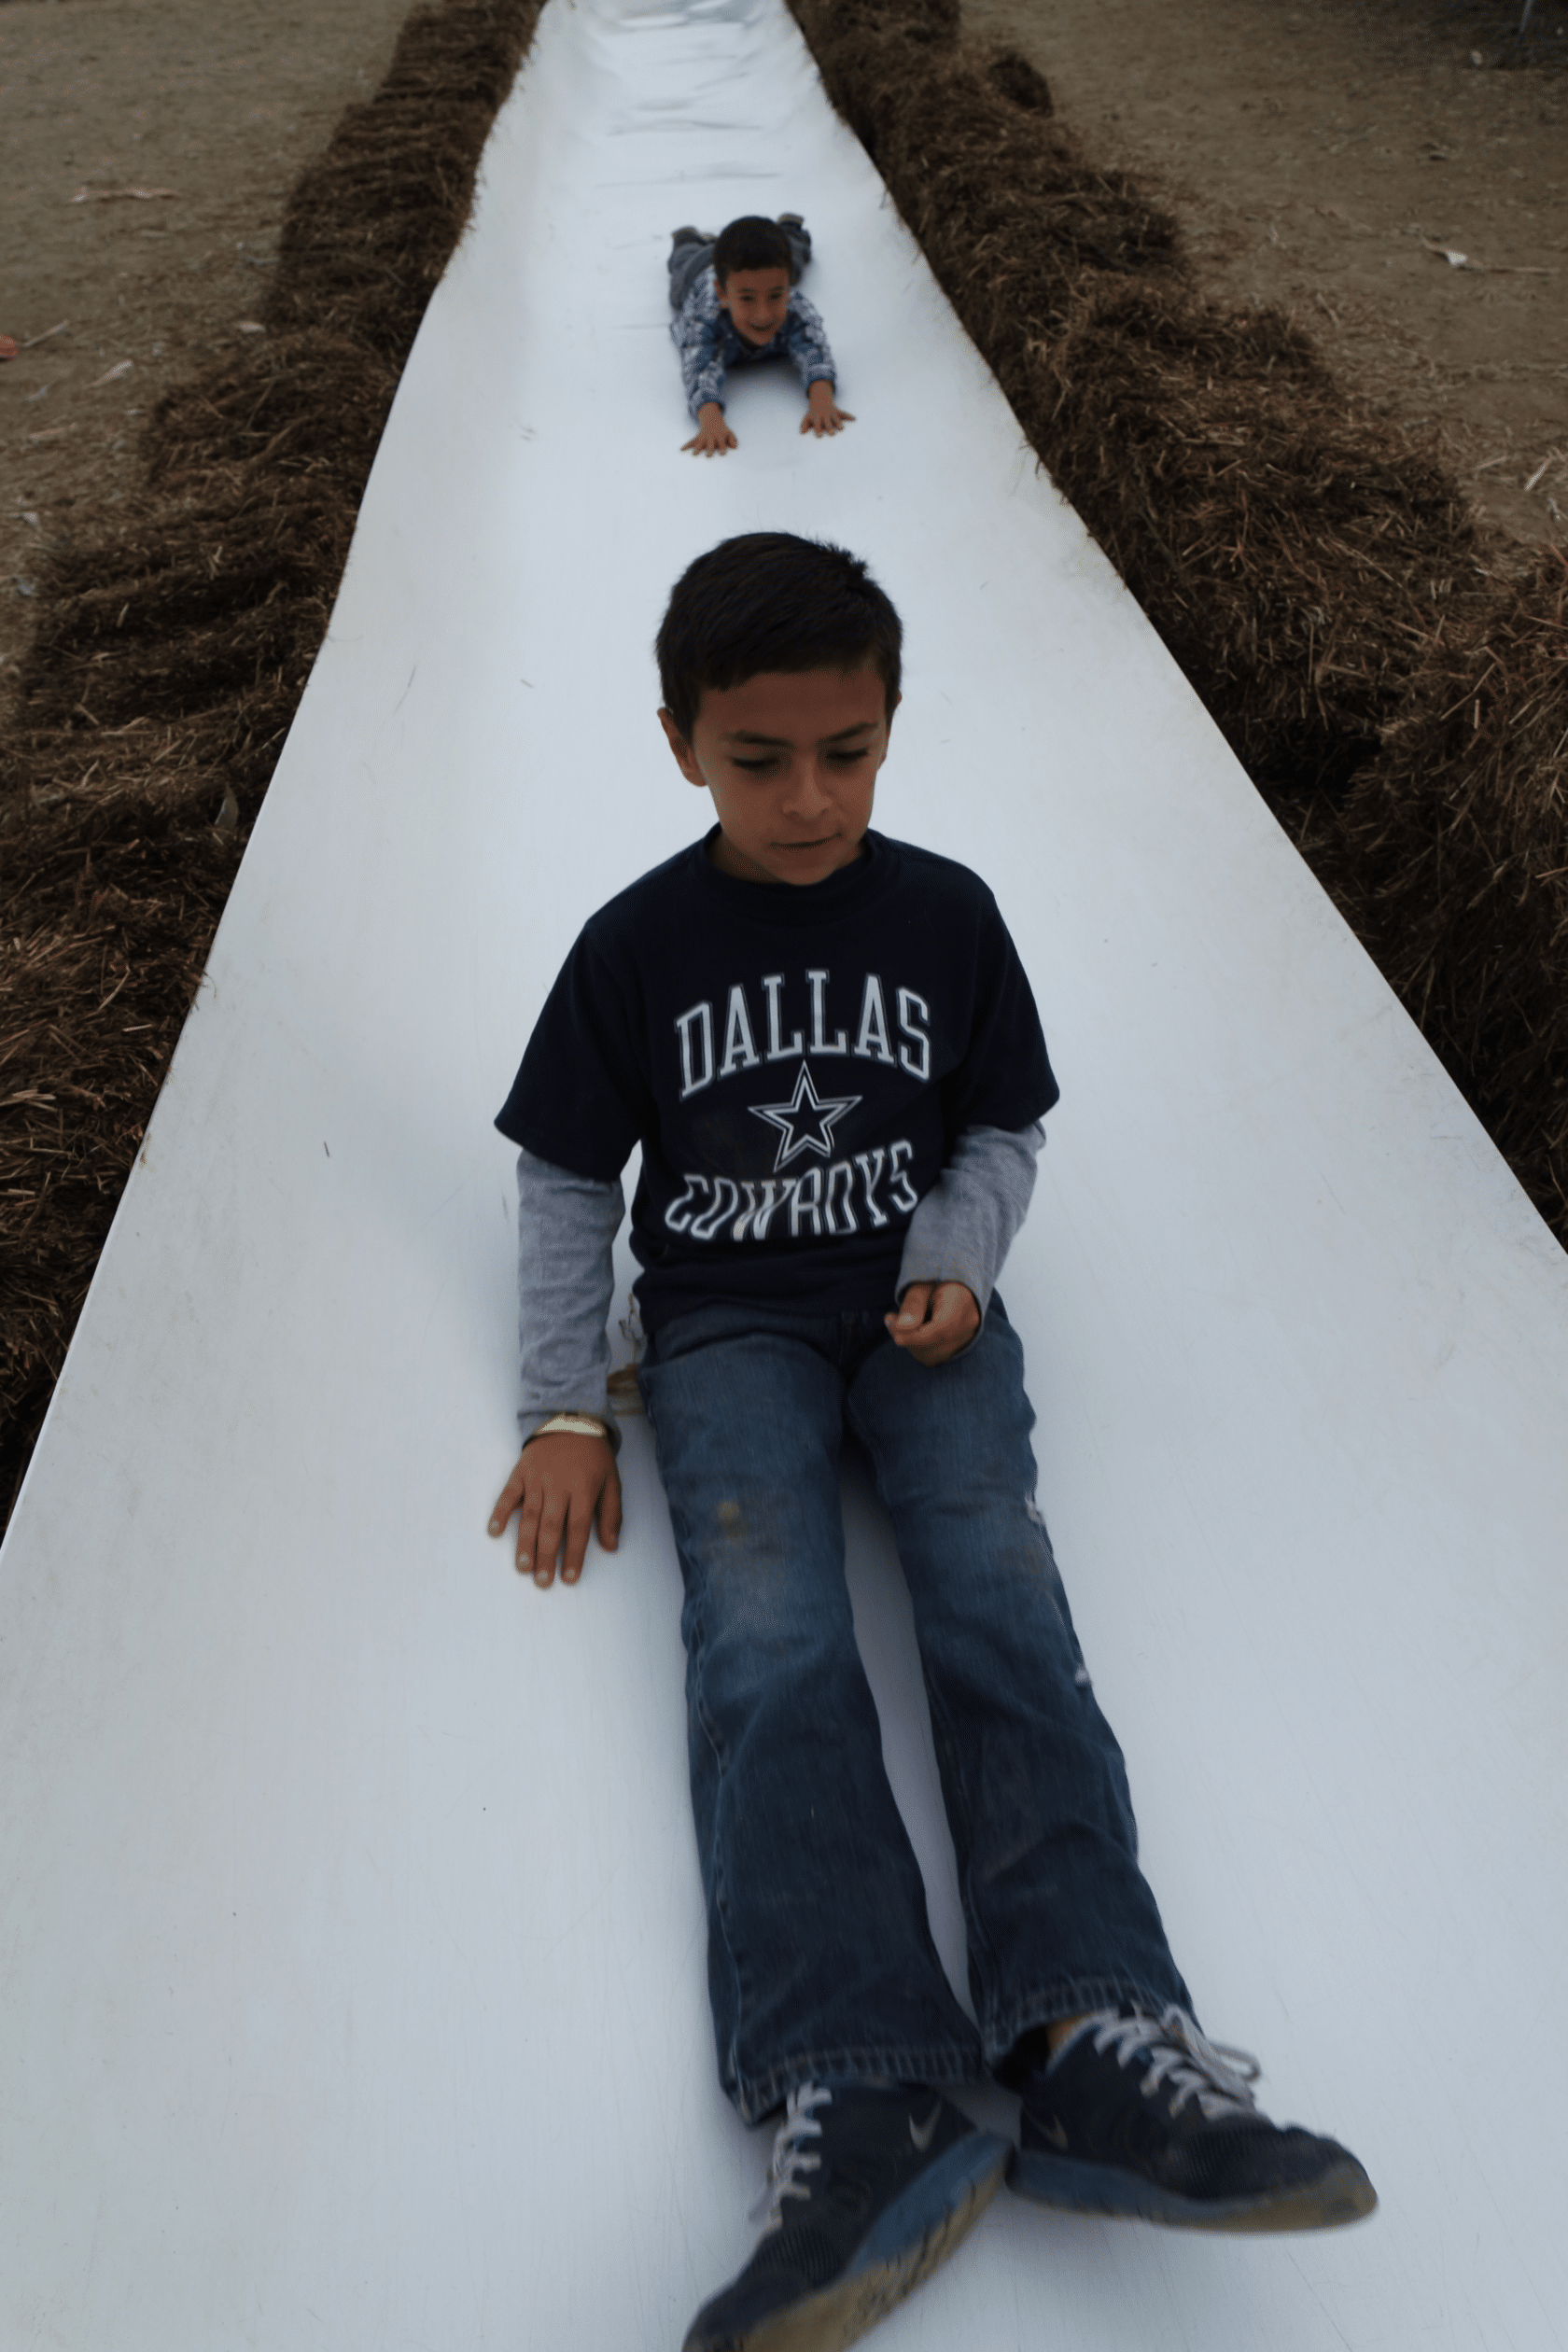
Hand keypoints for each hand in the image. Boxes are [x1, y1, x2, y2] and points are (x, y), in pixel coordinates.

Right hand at [488, 1432, 621, 1587]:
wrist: (571, 1418)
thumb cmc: (594, 1455)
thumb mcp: (612, 1480)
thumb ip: (611, 1514)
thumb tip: (611, 1546)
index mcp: (583, 1489)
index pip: (578, 1528)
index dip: (574, 1555)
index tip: (569, 1578)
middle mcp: (558, 1486)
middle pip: (551, 1527)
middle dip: (546, 1556)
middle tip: (542, 1582)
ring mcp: (537, 1478)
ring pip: (529, 1515)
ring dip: (524, 1543)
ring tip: (522, 1567)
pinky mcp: (521, 1471)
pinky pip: (508, 1494)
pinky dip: (500, 1512)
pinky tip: (494, 1532)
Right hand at [682, 401, 736, 455]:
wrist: (711, 419)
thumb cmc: (722, 430)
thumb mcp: (729, 433)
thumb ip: (732, 439)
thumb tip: (735, 446)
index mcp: (719, 436)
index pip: (722, 442)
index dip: (722, 447)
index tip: (722, 453)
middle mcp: (711, 437)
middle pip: (710, 443)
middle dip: (709, 449)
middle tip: (708, 455)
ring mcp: (704, 437)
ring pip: (700, 443)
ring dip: (697, 448)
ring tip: (694, 454)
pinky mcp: (698, 437)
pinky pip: (692, 441)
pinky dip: (687, 445)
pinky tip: (681, 449)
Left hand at [801, 381, 854, 438]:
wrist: (820, 400)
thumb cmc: (813, 413)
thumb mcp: (807, 417)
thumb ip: (804, 425)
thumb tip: (802, 432)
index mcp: (817, 417)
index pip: (817, 424)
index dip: (818, 430)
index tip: (820, 436)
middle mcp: (825, 415)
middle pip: (827, 422)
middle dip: (830, 427)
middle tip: (832, 434)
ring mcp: (832, 413)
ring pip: (836, 418)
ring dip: (839, 423)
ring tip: (841, 428)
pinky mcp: (837, 411)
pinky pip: (844, 413)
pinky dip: (849, 416)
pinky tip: (854, 419)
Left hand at [884, 1281, 979, 1366]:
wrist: (955, 1285)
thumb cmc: (936, 1281)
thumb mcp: (921, 1285)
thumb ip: (912, 1305)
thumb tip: (902, 1326)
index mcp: (961, 1302)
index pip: (940, 1330)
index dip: (913, 1334)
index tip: (891, 1323)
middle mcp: (968, 1323)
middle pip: (935, 1345)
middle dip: (908, 1337)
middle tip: (891, 1319)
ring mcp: (966, 1337)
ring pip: (934, 1355)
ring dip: (912, 1343)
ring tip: (904, 1324)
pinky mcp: (959, 1346)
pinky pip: (936, 1357)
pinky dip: (920, 1348)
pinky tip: (915, 1332)